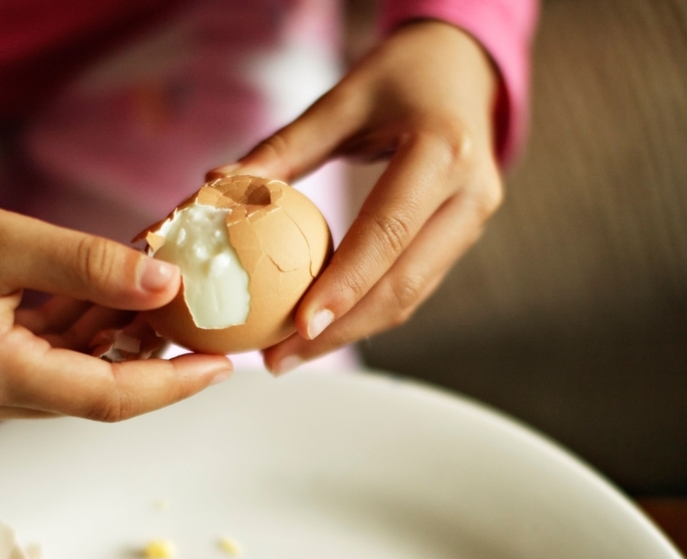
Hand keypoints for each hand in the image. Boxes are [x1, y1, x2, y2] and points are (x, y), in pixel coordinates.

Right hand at [0, 172, 231, 426]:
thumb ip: (88, 265)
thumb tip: (167, 284)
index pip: (109, 397)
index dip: (173, 385)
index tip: (221, 368)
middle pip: (97, 390)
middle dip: (151, 355)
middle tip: (195, 317)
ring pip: (75, 374)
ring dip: (117, 337)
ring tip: (155, 293)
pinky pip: (48, 360)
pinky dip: (82, 331)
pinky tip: (106, 296)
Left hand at [208, 21, 502, 373]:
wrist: (464, 71)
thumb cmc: (399, 77)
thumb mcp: (341, 100)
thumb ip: (283, 148)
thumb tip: (213, 184)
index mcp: (442, 152)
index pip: (387, 234)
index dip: (344, 286)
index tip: (299, 328)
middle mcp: (470, 195)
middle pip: (403, 285)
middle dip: (341, 332)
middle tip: (282, 359)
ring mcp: (473, 222)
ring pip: (411, 297)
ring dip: (352, 332)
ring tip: (293, 354)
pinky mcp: (462, 239)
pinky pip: (413, 286)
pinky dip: (368, 312)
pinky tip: (326, 327)